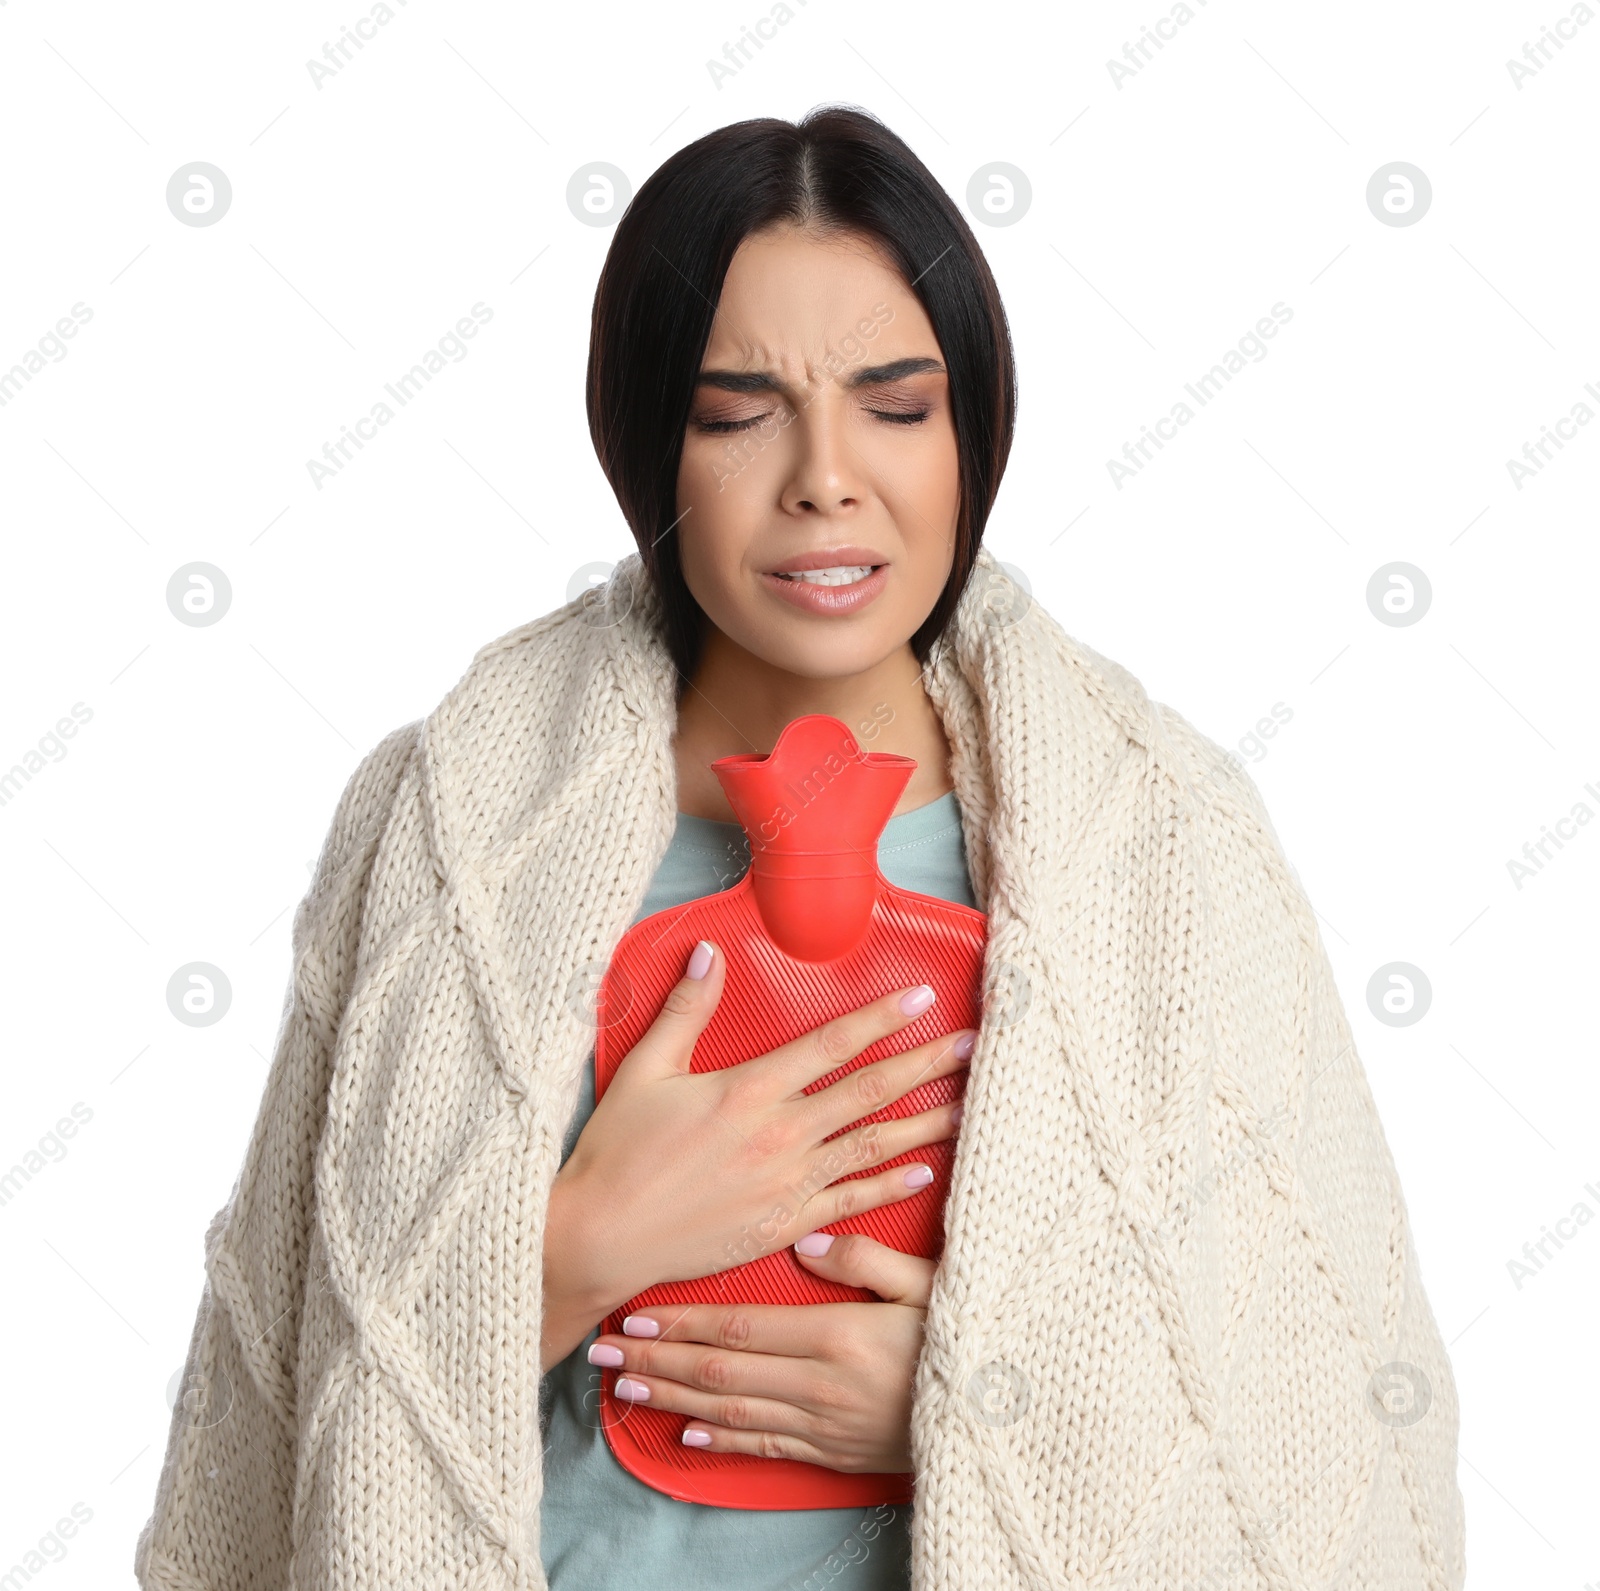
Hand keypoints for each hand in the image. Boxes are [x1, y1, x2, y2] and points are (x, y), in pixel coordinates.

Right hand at [541, 940, 969, 1370]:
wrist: (602, 1236)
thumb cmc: (617, 1152)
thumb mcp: (647, 1069)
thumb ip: (687, 1010)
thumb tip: (710, 953)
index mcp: (749, 1090)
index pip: (832, 1044)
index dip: (881, 1019)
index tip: (922, 1000)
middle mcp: (780, 1134)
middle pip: (869, 1091)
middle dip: (926, 1066)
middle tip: (974, 1047)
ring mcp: (788, 1184)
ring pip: (873, 1145)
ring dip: (926, 1123)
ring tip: (969, 1105)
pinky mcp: (784, 1225)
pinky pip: (850, 1200)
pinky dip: (889, 1184)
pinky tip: (923, 1170)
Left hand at [585, 1233, 934, 1472]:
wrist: (1003, 1419)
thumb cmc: (968, 1339)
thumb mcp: (928, 1285)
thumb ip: (865, 1260)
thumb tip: (804, 1245)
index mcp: (837, 1336)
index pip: (738, 1328)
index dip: (681, 1322)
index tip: (635, 1311)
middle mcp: (819, 1385)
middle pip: (719, 1371)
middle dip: (655, 1359)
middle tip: (604, 1350)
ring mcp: (822, 1424)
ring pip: (730, 1411)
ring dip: (672, 1399)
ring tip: (625, 1386)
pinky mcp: (832, 1452)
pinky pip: (765, 1446)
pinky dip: (721, 1440)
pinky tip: (687, 1435)